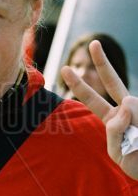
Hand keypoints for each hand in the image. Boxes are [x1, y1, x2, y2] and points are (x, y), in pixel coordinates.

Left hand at [61, 40, 137, 179]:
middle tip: (93, 43)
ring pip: (128, 105)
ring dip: (132, 128)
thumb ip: (115, 132)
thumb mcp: (118, 153)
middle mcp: (127, 109)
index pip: (93, 98)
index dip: (79, 85)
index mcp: (113, 119)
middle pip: (112, 81)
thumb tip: (125, 105)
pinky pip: (136, 114)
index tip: (65, 68)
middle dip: (101, 61)